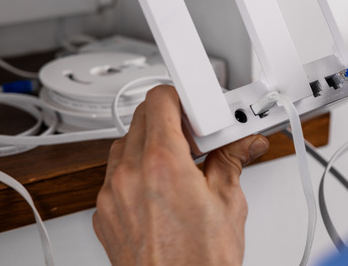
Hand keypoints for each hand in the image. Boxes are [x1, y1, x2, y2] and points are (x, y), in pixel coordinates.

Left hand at [93, 85, 269, 265]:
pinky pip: (115, 174)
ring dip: (151, 143)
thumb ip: (231, 160)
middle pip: (142, 118)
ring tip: (182, 163)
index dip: (184, 98)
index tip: (201, 110)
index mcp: (163, 164)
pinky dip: (136, 170)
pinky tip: (162, 188)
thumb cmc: (199, 264)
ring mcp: (112, 195)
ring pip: (125, 144)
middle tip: (198, 136)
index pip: (161, 100)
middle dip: (172, 118)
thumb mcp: (229, 204)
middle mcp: (130, 175)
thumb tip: (243, 142)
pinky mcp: (104, 214)